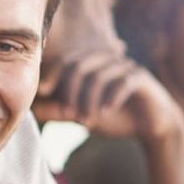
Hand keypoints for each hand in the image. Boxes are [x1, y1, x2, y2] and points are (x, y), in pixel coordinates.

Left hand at [34, 51, 183, 140]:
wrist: (152, 125)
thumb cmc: (115, 116)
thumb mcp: (82, 114)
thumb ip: (59, 110)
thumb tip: (32, 109)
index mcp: (94, 63)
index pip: (68, 59)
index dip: (53, 73)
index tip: (42, 91)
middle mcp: (109, 58)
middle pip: (80, 65)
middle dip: (70, 92)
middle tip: (68, 115)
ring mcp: (127, 66)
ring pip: (99, 76)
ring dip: (89, 101)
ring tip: (86, 122)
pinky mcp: (142, 78)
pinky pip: (123, 82)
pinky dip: (111, 99)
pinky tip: (105, 114)